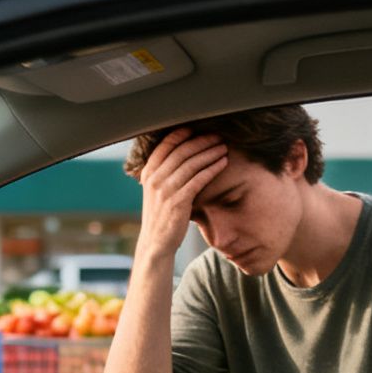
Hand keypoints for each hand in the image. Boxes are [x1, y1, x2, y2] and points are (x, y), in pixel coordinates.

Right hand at [136, 130, 227, 255]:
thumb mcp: (154, 191)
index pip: (165, 145)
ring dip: (210, 153)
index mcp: (147, 173)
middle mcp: (154, 179)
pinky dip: (212, 168)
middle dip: (202, 141)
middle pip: (181, 151)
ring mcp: (165, 190)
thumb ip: (163, 174)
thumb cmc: (160, 216)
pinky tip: (223, 163)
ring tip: (224, 147)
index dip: (182, 134)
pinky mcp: (178, 201)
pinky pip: (199, 179)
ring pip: (192, 163)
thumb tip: (180, 155)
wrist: (155, 243)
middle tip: (217, 136)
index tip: (197, 129)